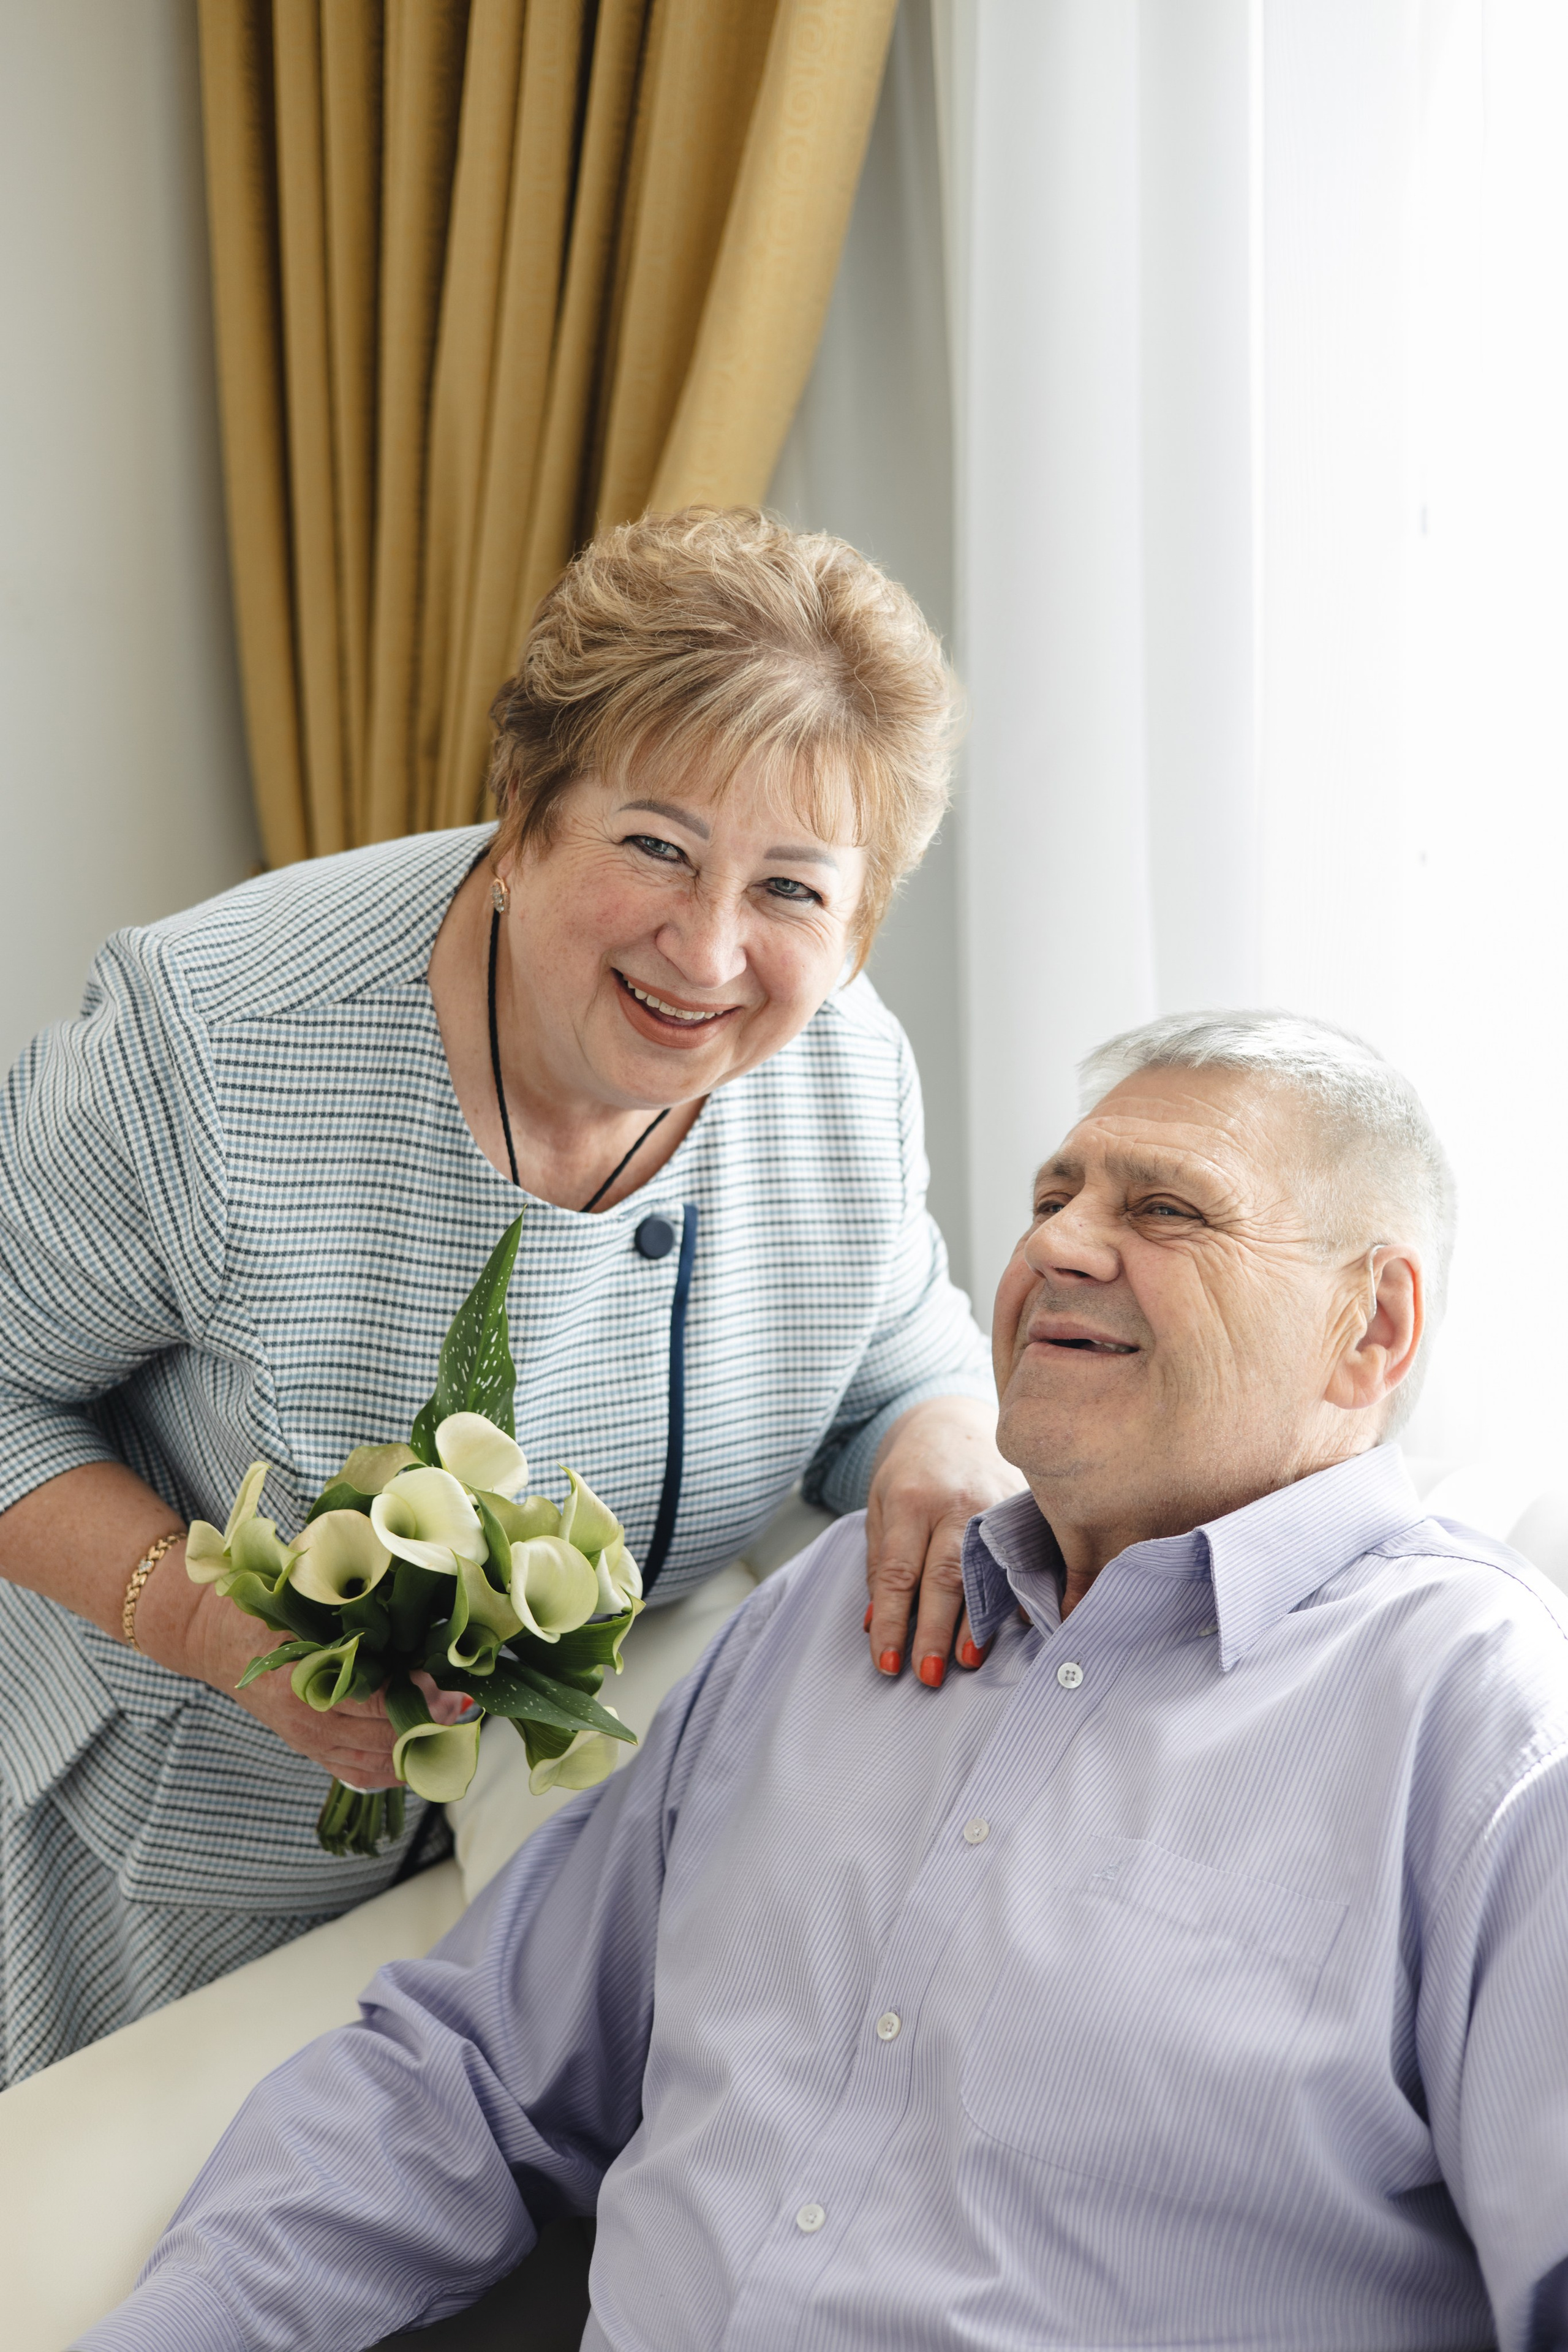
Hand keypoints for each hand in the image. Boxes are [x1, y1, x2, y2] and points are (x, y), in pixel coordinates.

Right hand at [139, 1545, 468, 1790]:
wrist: (210, 1636)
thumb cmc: (260, 1605)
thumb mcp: (301, 1588)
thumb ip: (346, 1586)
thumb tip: (401, 1566)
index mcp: (305, 1677)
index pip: (378, 1699)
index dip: (419, 1693)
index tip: (449, 1681)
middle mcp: (308, 1718)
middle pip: (385, 1734)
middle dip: (429, 1720)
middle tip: (463, 1701)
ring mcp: (307, 1739)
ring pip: (376, 1760)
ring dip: (418, 1745)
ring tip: (451, 1724)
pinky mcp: (307, 1748)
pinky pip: (356, 1772)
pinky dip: (391, 1770)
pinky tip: (420, 1755)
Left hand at [864, 1396, 1024, 1686]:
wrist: (954, 1420)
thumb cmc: (912, 1471)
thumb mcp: (880, 1505)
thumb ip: (879, 1563)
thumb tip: (875, 1623)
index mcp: (911, 1501)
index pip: (899, 1572)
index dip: (893, 1621)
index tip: (887, 1661)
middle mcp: (957, 1503)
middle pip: (946, 1576)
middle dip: (935, 1630)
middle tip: (927, 1675)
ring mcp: (996, 1503)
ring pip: (989, 1571)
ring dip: (978, 1621)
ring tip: (967, 1660)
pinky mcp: (1024, 1507)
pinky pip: (1026, 1556)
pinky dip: (1023, 1592)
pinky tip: (1021, 1624)